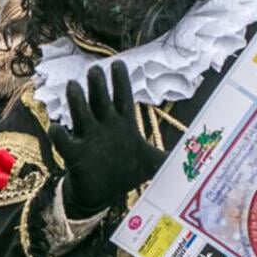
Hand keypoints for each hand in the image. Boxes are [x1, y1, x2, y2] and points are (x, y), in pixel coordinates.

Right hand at [47, 63, 165, 218]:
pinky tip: (56, 127)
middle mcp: (104, 127)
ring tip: (73, 85)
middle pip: (100, 101)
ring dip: (77, 102)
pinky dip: (60, 135)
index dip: (121, 81)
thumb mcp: (152, 163)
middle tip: (95, 68)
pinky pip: (65, 142)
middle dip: (98, 86)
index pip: (123, 98)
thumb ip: (173, 155)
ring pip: (81, 115)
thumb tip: (200, 152)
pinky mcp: (75, 155)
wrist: (102, 192)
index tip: (118, 63)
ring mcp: (88, 139)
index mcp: (122, 124)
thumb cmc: (126, 172)